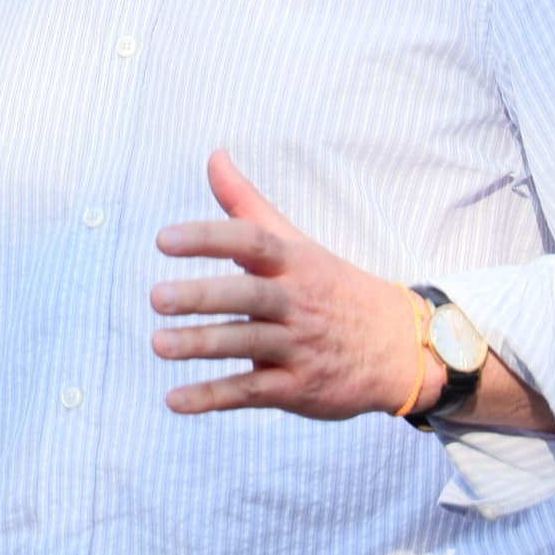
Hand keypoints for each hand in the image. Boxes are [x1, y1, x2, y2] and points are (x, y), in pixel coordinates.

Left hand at [148, 152, 423, 420]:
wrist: (399, 348)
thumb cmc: (332, 288)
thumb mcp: (296, 243)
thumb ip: (247, 203)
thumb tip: (214, 155)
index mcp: (293, 263)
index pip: (251, 242)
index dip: (208, 238)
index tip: (164, 240)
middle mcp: (296, 302)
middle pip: (248, 296)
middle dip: (203, 296)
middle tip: (155, 296)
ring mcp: (299, 346)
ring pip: (248, 343)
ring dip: (202, 345)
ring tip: (158, 344)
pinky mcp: (298, 387)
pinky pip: (253, 391)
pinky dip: (214, 397)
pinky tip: (174, 400)